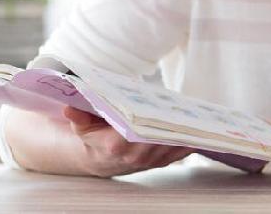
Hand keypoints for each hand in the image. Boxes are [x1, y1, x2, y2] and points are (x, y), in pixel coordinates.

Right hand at [63, 107, 192, 176]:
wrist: (102, 160)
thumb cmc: (95, 137)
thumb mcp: (83, 125)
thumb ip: (78, 116)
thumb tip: (69, 107)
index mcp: (116, 145)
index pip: (135, 133)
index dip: (149, 123)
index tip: (162, 112)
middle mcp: (135, 156)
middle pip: (159, 138)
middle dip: (172, 125)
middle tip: (186, 111)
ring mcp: (150, 161)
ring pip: (172, 145)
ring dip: (185, 132)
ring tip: (197, 117)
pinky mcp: (162, 162)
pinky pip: (180, 152)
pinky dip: (191, 141)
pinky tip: (202, 129)